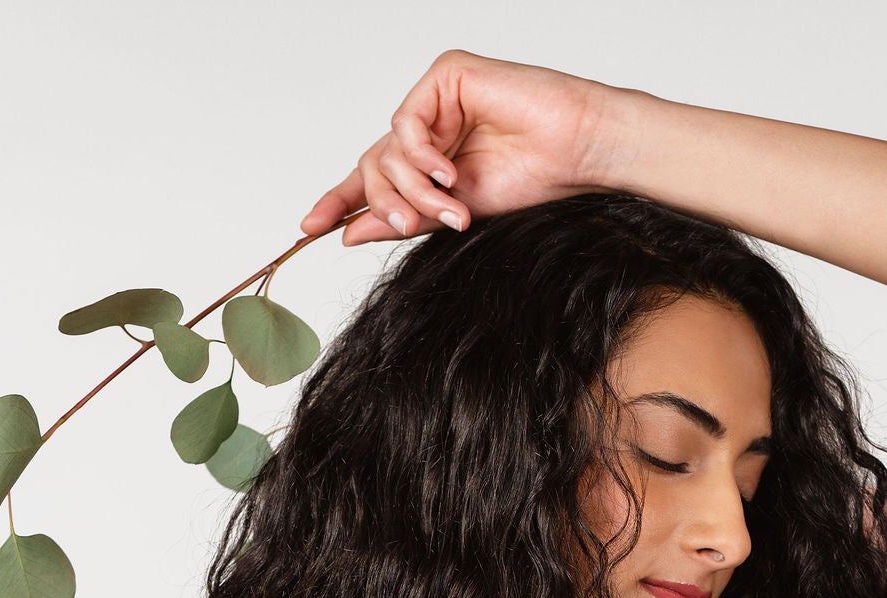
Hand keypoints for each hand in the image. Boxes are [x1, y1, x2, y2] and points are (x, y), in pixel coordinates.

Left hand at [298, 49, 636, 246]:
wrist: (576, 153)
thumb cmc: (533, 179)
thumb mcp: (454, 213)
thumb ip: (403, 217)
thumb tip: (348, 233)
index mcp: (431, 159)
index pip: (375, 177)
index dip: (341, 201)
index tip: (309, 228)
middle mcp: (429, 126)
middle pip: (374, 165)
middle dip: (384, 202)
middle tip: (408, 225)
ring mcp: (436, 99)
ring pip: (386, 149)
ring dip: (411, 186)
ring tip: (447, 208)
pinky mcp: (446, 76)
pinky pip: (406, 123)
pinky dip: (421, 155)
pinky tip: (449, 173)